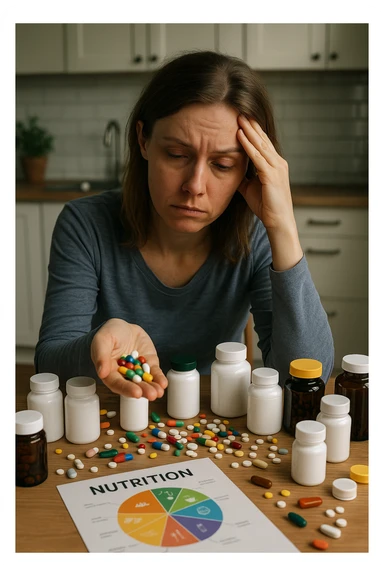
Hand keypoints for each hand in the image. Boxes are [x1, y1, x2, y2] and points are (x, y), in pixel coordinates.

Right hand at [91, 318, 167, 399]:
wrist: (124, 326)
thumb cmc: (109, 333)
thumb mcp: (102, 340)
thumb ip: (101, 355)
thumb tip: (101, 373)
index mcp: (110, 372)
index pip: (117, 383)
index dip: (126, 389)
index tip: (136, 393)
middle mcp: (124, 375)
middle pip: (133, 385)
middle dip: (143, 390)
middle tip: (152, 395)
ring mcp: (138, 370)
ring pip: (145, 381)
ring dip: (152, 388)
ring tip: (159, 392)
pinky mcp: (149, 364)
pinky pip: (154, 372)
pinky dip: (159, 378)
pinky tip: (163, 384)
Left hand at [236, 115, 302, 270]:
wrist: (278, 222)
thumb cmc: (266, 207)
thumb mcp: (250, 189)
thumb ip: (243, 178)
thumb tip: (231, 171)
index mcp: (275, 165)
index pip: (263, 143)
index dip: (253, 131)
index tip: (243, 119)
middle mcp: (278, 163)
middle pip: (262, 139)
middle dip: (251, 125)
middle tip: (240, 111)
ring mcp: (276, 168)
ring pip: (260, 144)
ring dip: (249, 130)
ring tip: (239, 117)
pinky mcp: (271, 175)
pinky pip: (257, 157)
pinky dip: (248, 145)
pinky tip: (239, 135)